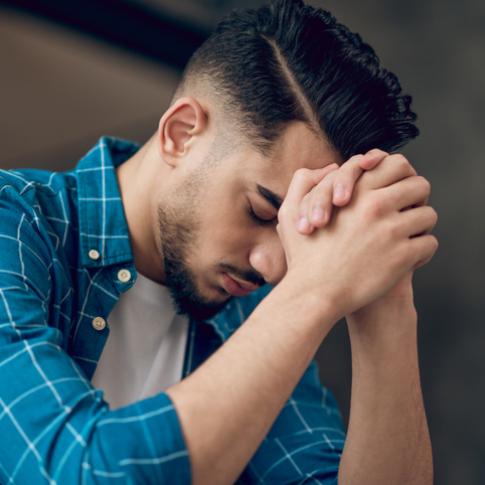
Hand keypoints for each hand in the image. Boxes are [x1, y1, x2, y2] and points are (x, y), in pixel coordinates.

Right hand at [277, 152, 437, 321]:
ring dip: (419, 226)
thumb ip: (303, 182)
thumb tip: (330, 168)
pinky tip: (406, 258)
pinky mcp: (402, 256)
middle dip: (416, 198)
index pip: (395, 164)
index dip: (400, 175)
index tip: (396, 189)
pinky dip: (421, 251)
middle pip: (419, 185)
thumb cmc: (303, 256)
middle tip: (407, 212)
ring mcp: (391, 231)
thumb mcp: (290, 212)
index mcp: (354, 192)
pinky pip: (429, 243)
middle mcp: (375, 206)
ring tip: (406, 237)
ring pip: (428, 215)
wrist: (314, 293)